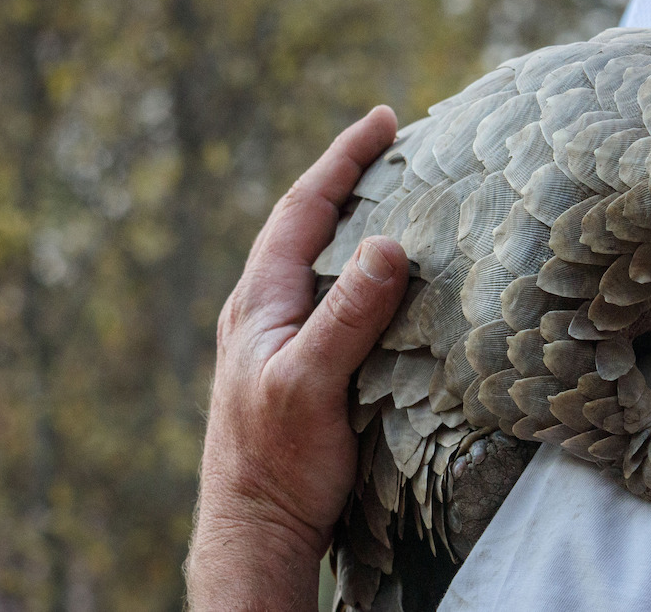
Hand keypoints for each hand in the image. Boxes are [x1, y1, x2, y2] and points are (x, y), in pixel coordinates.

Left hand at [186, 106, 407, 609]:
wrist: (255, 528)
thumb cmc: (277, 461)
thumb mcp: (311, 382)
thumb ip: (346, 315)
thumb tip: (388, 244)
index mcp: (261, 301)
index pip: (303, 209)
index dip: (342, 160)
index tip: (382, 120)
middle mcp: (265, 310)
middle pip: (306, 224)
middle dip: (348, 178)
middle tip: (393, 147)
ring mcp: (279, 338)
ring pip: (318, 260)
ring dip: (353, 221)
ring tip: (395, 197)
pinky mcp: (298, 365)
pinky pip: (330, 296)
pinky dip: (359, 268)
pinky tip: (384, 278)